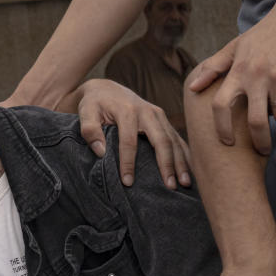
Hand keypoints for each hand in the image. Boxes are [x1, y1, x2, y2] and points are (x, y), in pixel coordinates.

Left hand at [71, 79, 190, 189]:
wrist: (106, 89)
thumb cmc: (94, 103)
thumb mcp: (85, 112)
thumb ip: (89, 130)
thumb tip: (101, 152)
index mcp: (127, 111)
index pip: (129, 141)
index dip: (128, 163)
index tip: (128, 182)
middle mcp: (147, 111)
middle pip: (161, 140)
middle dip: (167, 164)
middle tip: (171, 187)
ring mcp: (159, 115)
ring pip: (173, 140)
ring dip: (181, 162)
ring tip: (185, 183)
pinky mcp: (163, 120)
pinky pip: (177, 138)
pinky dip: (185, 154)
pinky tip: (189, 170)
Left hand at [188, 5, 275, 154]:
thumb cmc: (264, 33)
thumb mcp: (235, 47)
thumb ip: (214, 68)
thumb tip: (192, 88)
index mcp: (237, 71)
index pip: (220, 105)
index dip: (221, 128)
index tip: (227, 142)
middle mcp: (255, 76)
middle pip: (255, 121)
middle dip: (260, 141)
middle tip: (263, 150)